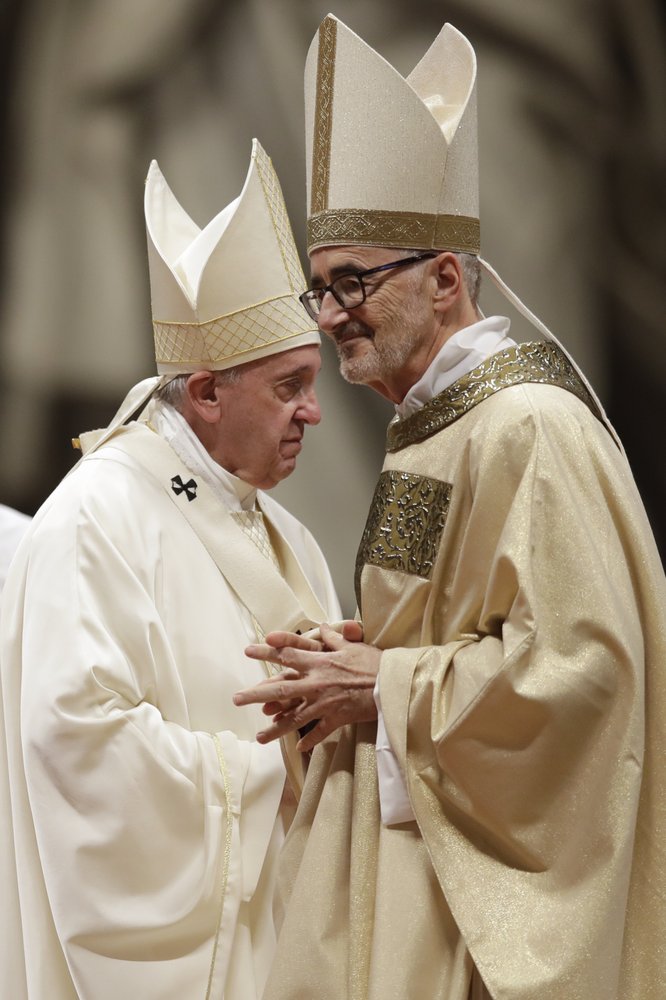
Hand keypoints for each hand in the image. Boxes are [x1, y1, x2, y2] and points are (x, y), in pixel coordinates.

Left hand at [234, 623, 379, 750]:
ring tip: (259, 737)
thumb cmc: (373, 662)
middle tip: (236, 699)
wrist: (392, 684)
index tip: (248, 650)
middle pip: (280, 690)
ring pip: (294, 718)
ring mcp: (325, 703)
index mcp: (319, 662)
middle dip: (256, 694)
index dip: (267, 652)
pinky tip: (298, 747)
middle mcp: (316, 683)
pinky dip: (309, 740)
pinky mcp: (337, 719)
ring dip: (275, 728)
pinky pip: (319, 732)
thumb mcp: (352, 645)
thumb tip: (324, 628)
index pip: (287, 655)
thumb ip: (334, 638)